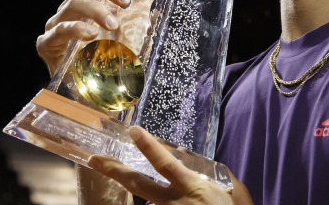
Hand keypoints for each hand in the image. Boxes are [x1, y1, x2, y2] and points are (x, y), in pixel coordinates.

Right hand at [36, 0, 130, 74]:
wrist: (103, 92)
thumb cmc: (116, 56)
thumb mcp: (135, 22)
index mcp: (88, 1)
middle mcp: (70, 10)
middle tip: (125, 3)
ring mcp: (57, 26)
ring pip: (72, 4)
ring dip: (96, 11)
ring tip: (113, 26)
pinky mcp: (48, 45)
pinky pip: (59, 30)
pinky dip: (76, 29)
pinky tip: (91, 35)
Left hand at [88, 126, 252, 204]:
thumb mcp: (234, 193)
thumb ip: (214, 176)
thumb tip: (190, 161)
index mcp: (192, 189)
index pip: (164, 164)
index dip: (148, 146)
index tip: (133, 130)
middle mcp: (175, 204)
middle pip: (138, 184)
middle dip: (113, 171)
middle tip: (94, 159)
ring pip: (151, 202)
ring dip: (155, 197)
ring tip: (162, 189)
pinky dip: (164, 204)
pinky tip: (181, 201)